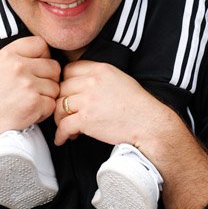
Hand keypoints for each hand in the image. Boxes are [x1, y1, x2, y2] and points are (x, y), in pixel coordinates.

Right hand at [0, 36, 60, 171]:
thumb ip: (15, 57)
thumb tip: (41, 53)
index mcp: (7, 54)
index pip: (41, 44)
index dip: (43, 56)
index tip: (37, 67)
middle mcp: (18, 66)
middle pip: (53, 66)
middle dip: (48, 78)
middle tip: (35, 89)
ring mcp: (27, 85)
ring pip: (55, 86)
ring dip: (47, 96)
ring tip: (29, 102)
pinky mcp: (34, 103)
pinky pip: (52, 104)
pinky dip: (44, 111)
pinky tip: (30, 113)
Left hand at [53, 60, 173, 156]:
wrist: (148, 123)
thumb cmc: (137, 104)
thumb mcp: (118, 78)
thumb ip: (98, 77)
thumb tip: (80, 83)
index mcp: (100, 69)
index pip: (69, 70)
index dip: (65, 82)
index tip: (67, 93)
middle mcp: (91, 82)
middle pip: (61, 88)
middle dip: (61, 102)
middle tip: (66, 113)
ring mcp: (87, 101)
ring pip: (59, 107)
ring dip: (59, 119)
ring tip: (66, 127)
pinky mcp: (86, 120)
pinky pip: (63, 126)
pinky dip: (60, 135)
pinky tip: (63, 139)